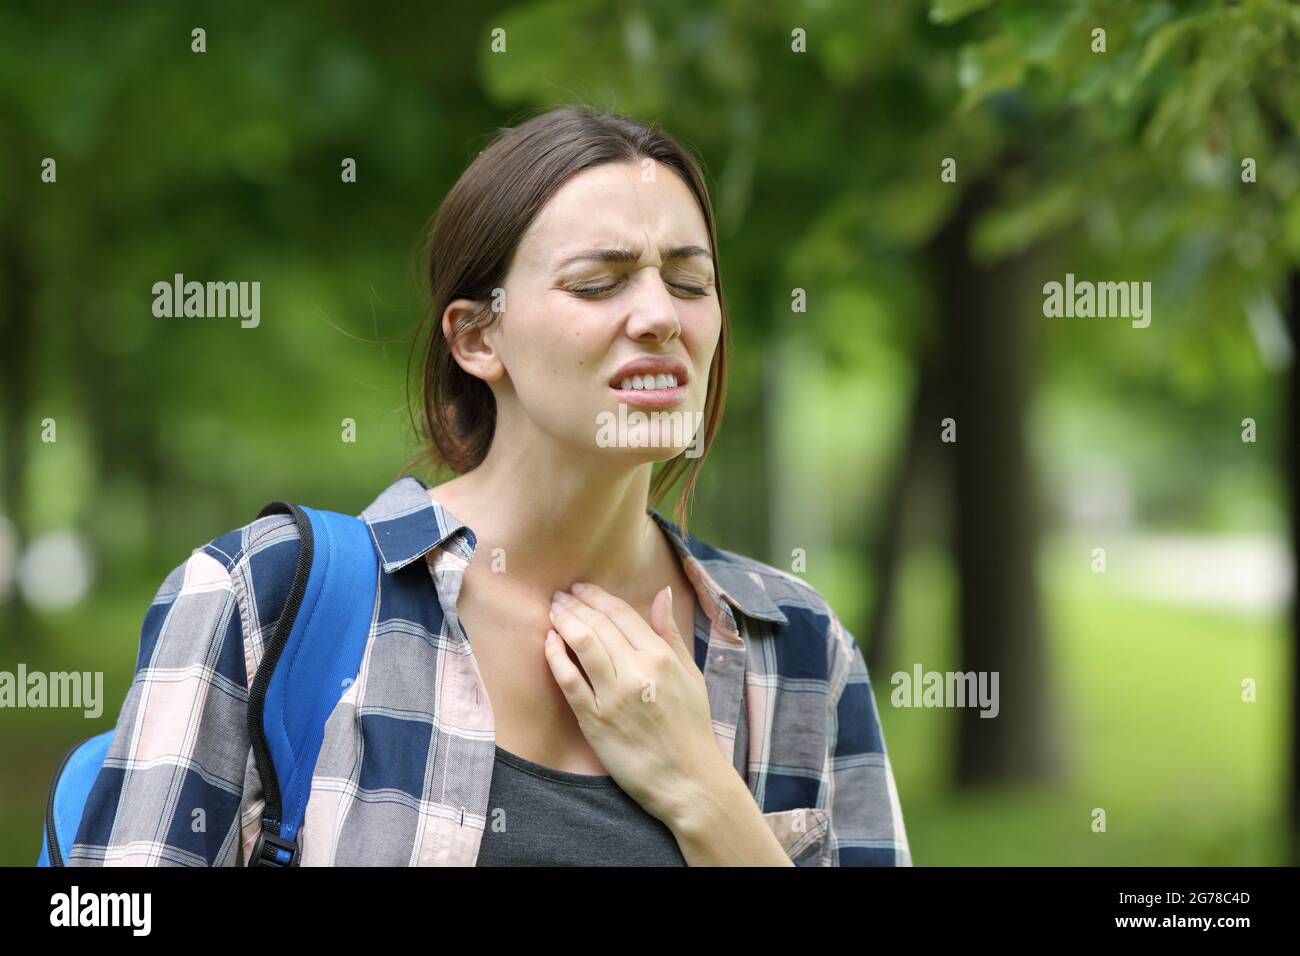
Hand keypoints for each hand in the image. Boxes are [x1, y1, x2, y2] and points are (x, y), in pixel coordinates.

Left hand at [543, 581, 726, 826]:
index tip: (580, 588)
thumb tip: (660, 593)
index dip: (596, 597)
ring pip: (581, 645)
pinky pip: (569, 681)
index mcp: (662, 657)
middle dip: (575, 605)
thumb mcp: (692, 675)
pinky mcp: (595, 721)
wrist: (688, 780)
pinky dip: (556, 657)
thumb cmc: (692, 728)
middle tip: (560, 596)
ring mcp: (613, 697)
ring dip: (564, 622)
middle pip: (598, 625)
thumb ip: (672, 634)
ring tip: (553, 612)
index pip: (621, 614)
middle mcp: (637, 671)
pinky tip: (549, 642)